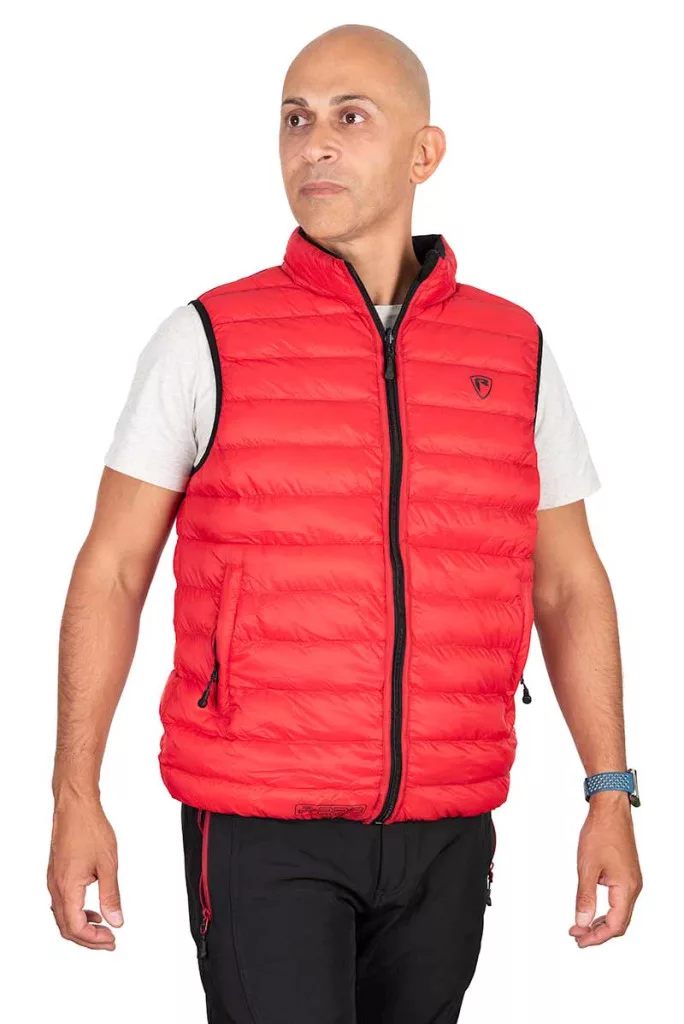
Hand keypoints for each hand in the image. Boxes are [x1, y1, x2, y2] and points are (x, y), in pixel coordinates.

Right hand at [47, 792, 122, 949]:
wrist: (75, 806)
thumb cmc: (89, 828)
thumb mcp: (108, 864)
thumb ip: (111, 895)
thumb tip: (116, 920)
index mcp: (67, 888)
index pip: (76, 928)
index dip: (94, 940)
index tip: (111, 940)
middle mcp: (56, 887)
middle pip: (67, 927)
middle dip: (88, 939)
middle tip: (108, 941)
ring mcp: (54, 880)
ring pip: (62, 916)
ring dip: (82, 926)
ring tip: (103, 928)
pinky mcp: (56, 873)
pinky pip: (62, 902)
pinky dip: (77, 912)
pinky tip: (92, 909)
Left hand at [569, 790, 642, 946]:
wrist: (610, 810)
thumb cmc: (601, 833)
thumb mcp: (587, 867)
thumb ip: (585, 897)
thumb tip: (581, 921)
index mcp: (626, 888)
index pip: (615, 925)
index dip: (596, 937)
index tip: (579, 940)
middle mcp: (633, 887)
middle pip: (619, 923)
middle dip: (597, 932)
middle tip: (577, 936)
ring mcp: (631, 881)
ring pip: (619, 912)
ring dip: (600, 921)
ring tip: (580, 925)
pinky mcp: (626, 874)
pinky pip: (618, 900)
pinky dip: (605, 909)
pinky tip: (591, 909)